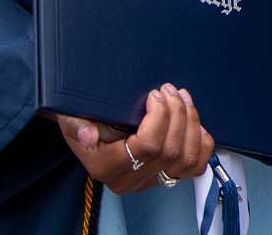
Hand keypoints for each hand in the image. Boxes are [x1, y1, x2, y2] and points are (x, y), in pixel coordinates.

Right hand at [56, 83, 213, 193]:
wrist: (85, 128)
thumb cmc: (81, 119)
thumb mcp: (71, 117)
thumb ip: (76, 125)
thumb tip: (87, 134)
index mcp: (106, 167)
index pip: (146, 147)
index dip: (159, 117)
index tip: (155, 94)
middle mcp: (128, 180)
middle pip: (169, 151)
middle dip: (177, 113)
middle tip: (170, 90)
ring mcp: (148, 181)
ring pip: (185, 160)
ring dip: (191, 124)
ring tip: (182, 99)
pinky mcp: (164, 177)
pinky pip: (194, 168)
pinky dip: (201, 144)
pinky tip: (194, 124)